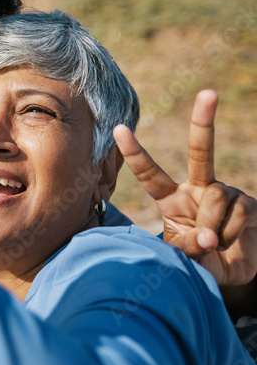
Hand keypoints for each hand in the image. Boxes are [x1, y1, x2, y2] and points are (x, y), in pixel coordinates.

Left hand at [114, 90, 256, 286]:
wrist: (230, 272)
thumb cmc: (198, 259)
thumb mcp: (183, 255)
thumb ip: (187, 246)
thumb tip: (208, 236)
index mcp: (171, 198)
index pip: (150, 173)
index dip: (135, 152)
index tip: (119, 128)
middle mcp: (198, 188)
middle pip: (200, 151)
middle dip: (205, 121)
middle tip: (209, 92)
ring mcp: (225, 193)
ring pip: (216, 196)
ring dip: (213, 227)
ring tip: (213, 244)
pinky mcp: (249, 204)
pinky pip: (237, 212)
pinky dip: (230, 233)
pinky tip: (230, 241)